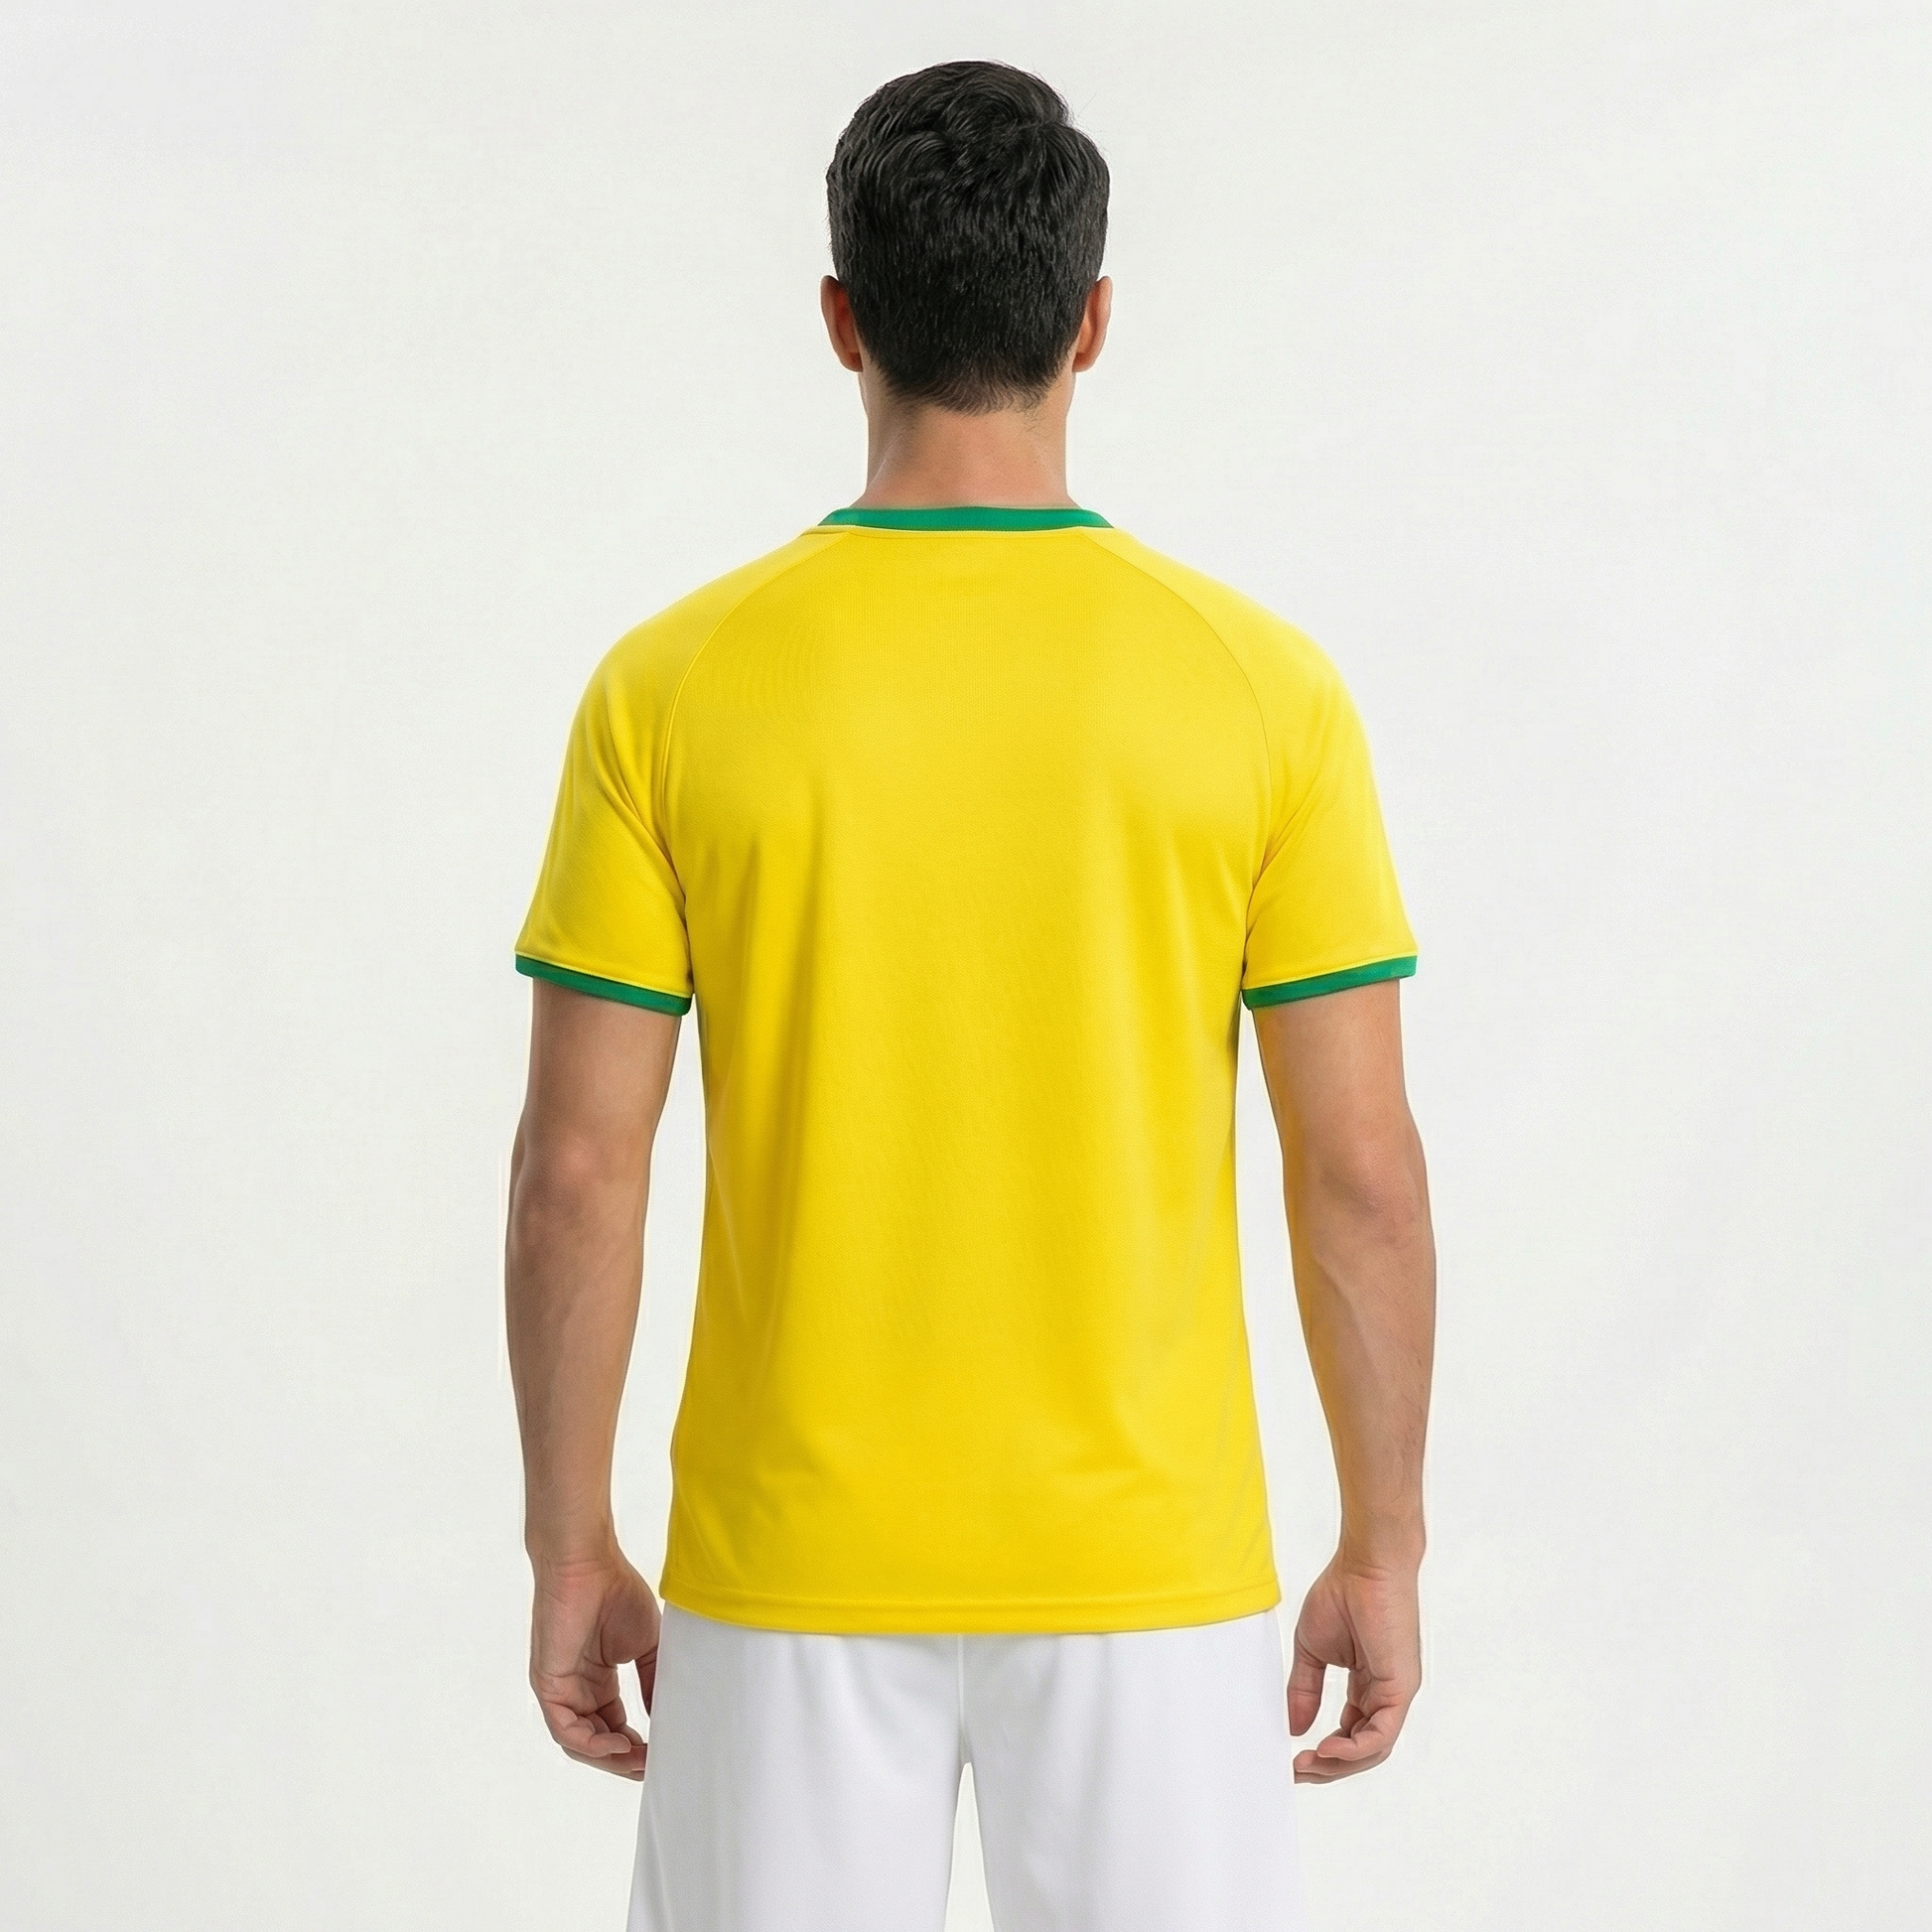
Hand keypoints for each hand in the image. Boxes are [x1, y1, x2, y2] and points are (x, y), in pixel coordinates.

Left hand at [529, 1551, 660, 1779]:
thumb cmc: (616, 1592)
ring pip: (580, 1743)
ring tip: (639, 1760)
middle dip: (625, 1760)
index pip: (614, 1728)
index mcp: (596, 1682)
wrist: (588, 1563)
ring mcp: (560, 1690)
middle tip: (653, 1768)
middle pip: (597, 1742)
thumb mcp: (645, 1645)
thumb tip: (665, 1719)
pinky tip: (619, 1744)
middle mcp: (576, 1691)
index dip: (636, 1747)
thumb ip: (653, 1682)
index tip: (662, 1756)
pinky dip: (591, 1744)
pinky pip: (565, 1730)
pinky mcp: (548, 1686)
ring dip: (609, 1758)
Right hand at [1287, 1554, 1421, 1782]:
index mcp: (1367, 1686)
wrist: (1365, 1566)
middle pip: (1361, 1750)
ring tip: (1308, 1764)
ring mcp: (1395, 1694)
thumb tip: (1293, 1728)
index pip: (1349, 1733)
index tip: (1294, 1760)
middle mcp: (1384, 1695)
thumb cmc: (1342, 1595)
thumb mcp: (1312, 1650)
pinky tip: (1329, 1749)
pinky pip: (1381, 1734)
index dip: (1324, 1753)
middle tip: (1298, 1771)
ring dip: (1340, 1764)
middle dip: (1329, 1767)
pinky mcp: (1401, 1688)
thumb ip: (1304, 1690)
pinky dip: (1355, 1748)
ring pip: (1373, 1749)